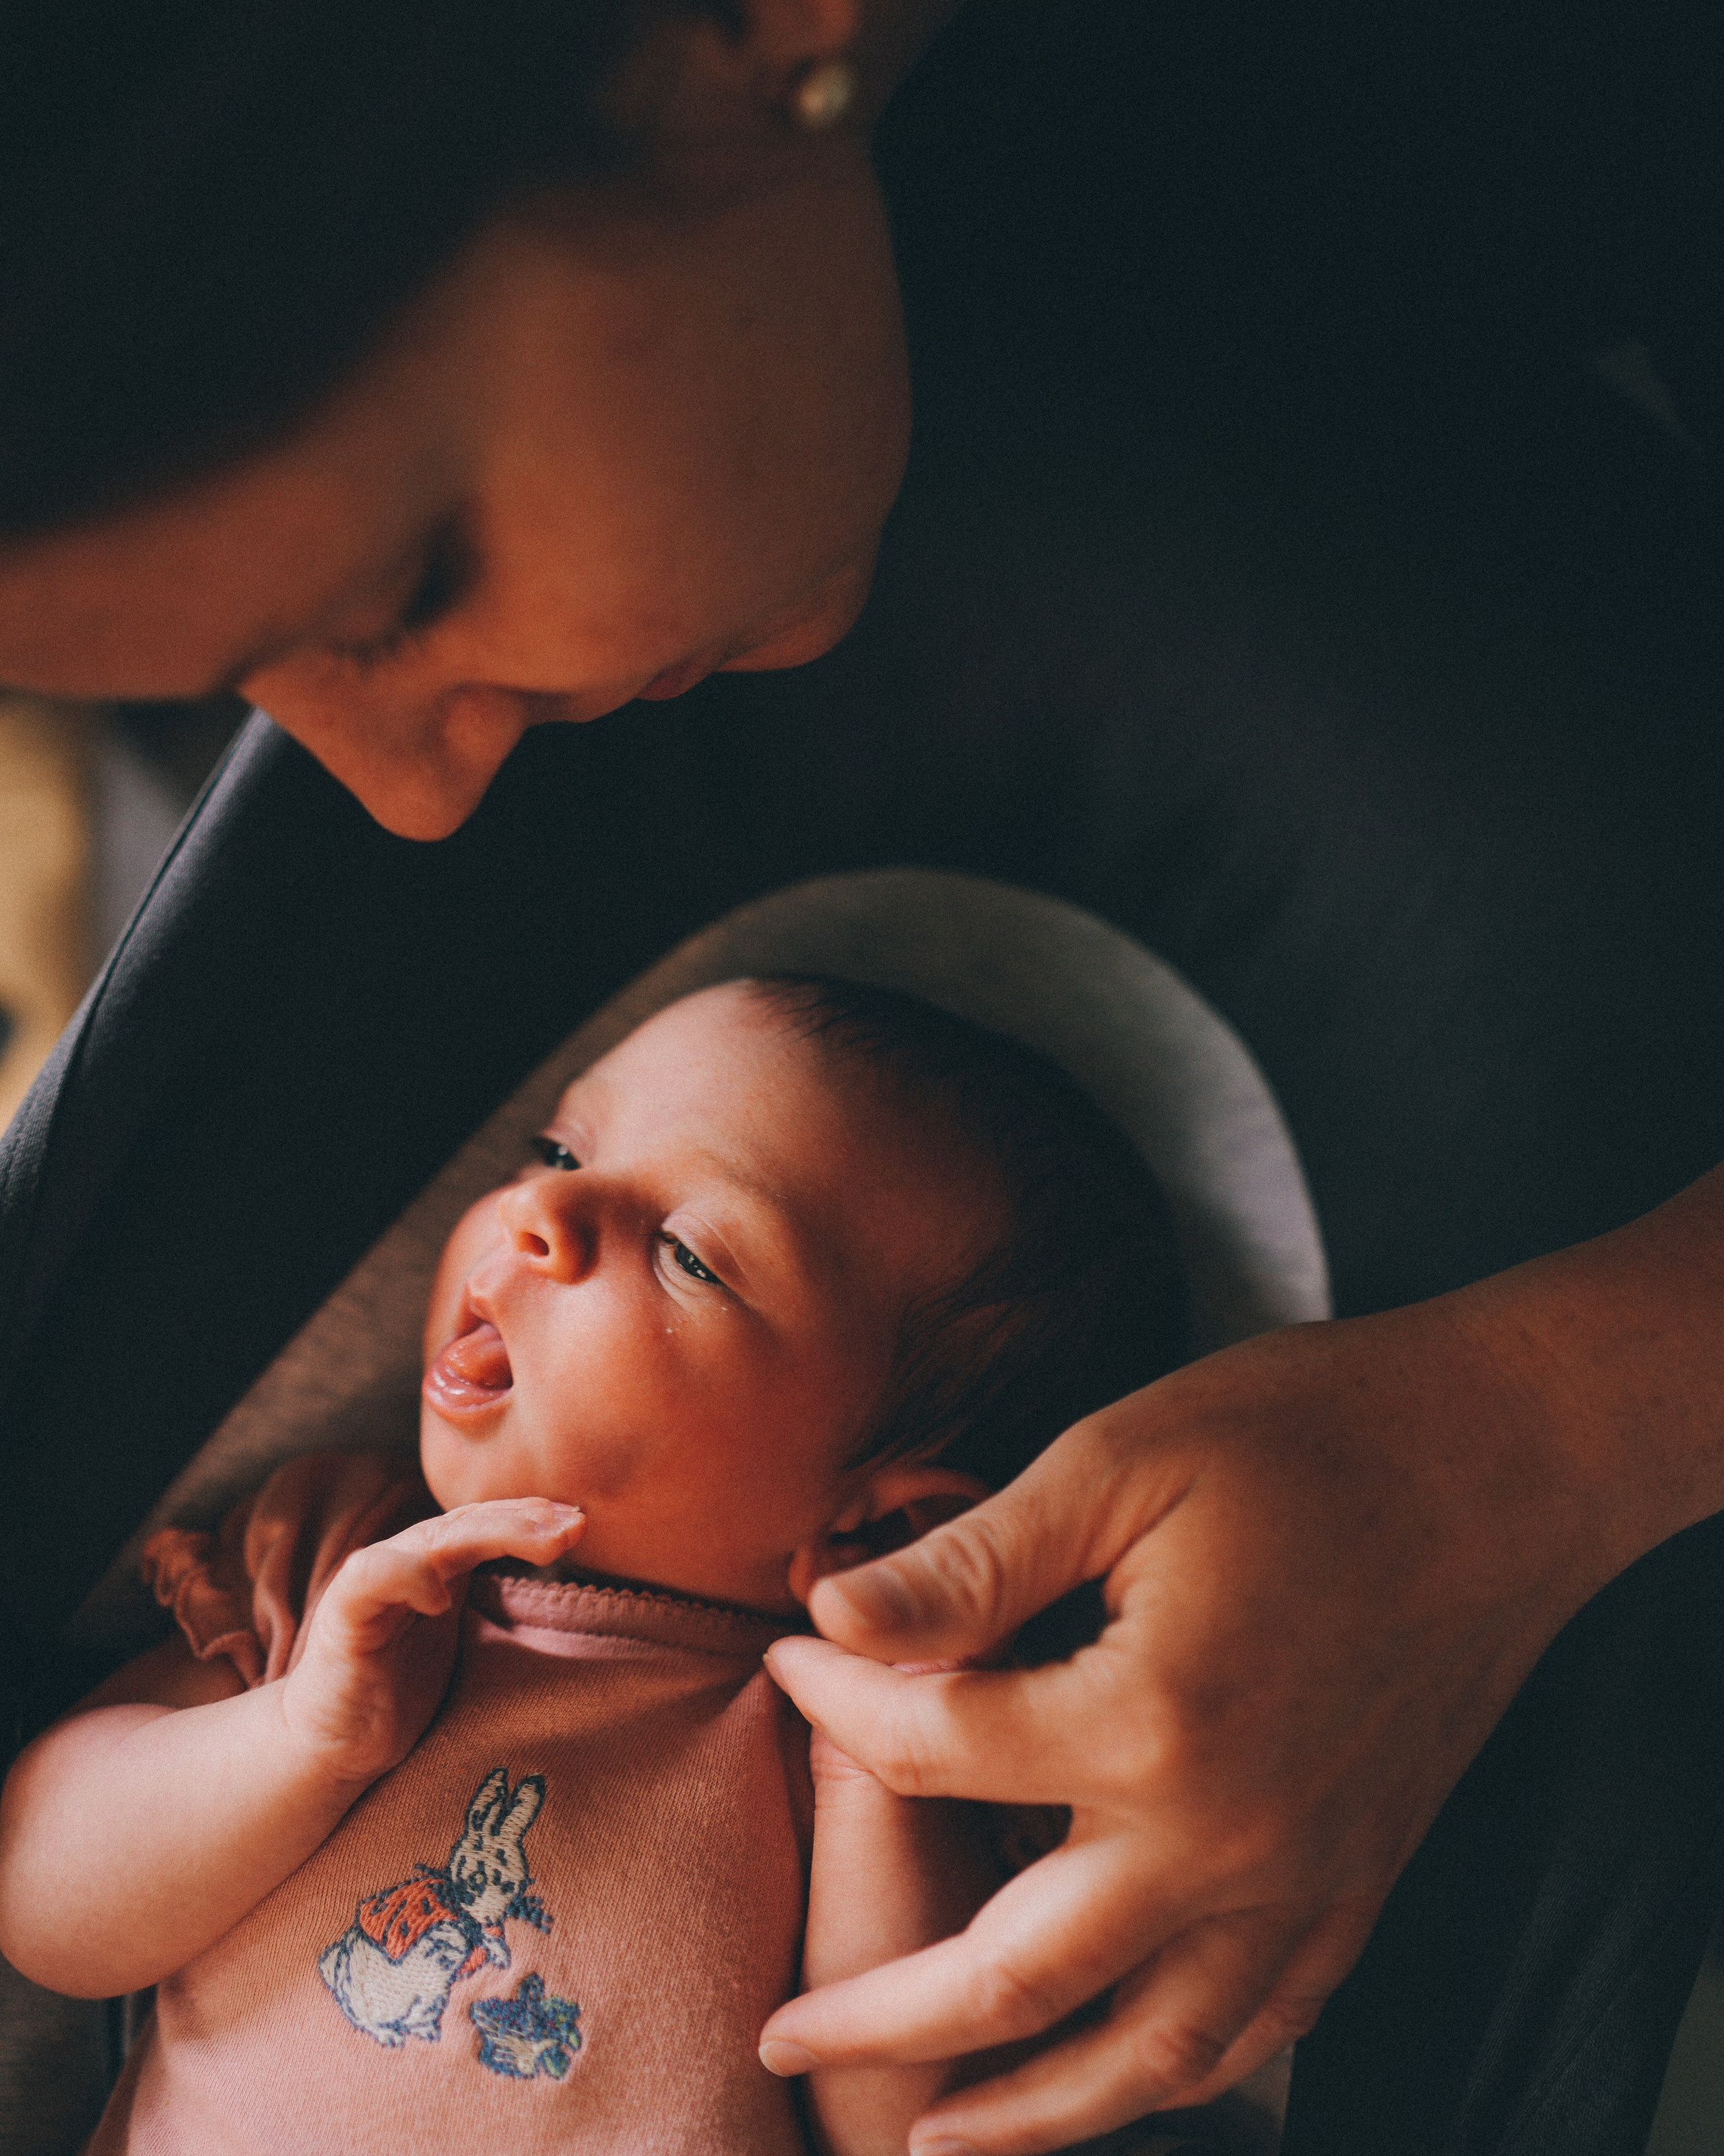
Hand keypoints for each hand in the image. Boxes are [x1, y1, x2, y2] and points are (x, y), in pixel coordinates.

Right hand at [282, 1498, 584, 1786]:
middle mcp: (404, 1563)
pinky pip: (371, 1578)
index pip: (487, 1524)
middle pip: (467, 1523)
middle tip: (575, 1522)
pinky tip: (440, 1597)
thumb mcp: (456, 1636)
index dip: (532, 1518)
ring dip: (489, 1531)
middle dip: (524, 1517)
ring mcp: (372, 1586)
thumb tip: (552, 1579)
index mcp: (435, 1565)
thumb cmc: (397, 1687)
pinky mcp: (343, 1618)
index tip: (581, 1521)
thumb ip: (489, 1600)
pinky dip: (406, 1575)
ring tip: (542, 1540)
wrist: (333, 1742)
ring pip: (432, 1539)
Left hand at [761, 1286, 1630, 2154]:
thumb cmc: (1308, 1435)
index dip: (836, 1698)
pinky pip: (1260, 2028)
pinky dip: (1177, 2076)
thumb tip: (831, 1614)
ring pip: (1146, 2058)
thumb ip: (973, 1561)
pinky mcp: (1357, 1883)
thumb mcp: (1118, 1460)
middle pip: (1011, 1976)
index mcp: (1148, 1722)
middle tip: (783, 2033)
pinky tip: (1122, 2077)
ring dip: (1030, 2114)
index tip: (791, 1655)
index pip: (931, 1751)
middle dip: (881, 2017)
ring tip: (933, 2134)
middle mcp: (1223, 1839)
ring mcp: (1302, 1881)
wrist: (1501, 1458)